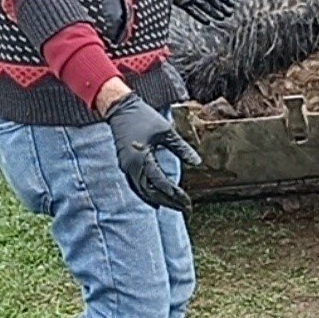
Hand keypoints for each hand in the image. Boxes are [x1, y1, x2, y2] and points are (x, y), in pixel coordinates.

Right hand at [104, 92, 201, 212]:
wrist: (120, 108)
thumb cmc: (144, 117)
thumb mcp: (167, 132)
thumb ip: (182, 148)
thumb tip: (198, 162)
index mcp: (143, 158)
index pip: (161, 183)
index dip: (176, 194)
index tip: (188, 202)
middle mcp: (132, 166)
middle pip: (151, 192)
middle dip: (169, 202)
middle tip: (185, 209)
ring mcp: (126, 167)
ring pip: (142, 191)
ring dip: (158, 200)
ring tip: (174, 206)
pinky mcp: (125, 164)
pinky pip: (135, 185)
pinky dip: (146, 194)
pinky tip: (156, 199)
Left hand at [169, 0, 233, 24]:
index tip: (231, 4)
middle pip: (212, 0)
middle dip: (221, 6)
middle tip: (229, 14)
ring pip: (204, 6)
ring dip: (213, 13)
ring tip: (221, 18)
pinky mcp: (183, 3)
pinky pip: (193, 12)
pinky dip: (200, 17)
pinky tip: (208, 22)